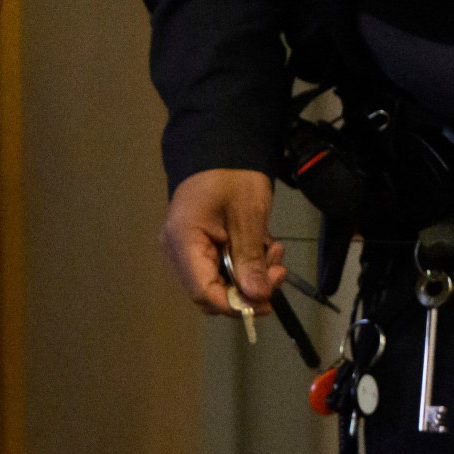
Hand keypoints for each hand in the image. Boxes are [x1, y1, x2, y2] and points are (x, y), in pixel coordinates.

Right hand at [159, 168, 288, 317]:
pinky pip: (218, 270)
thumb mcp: (248, 217)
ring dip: (249, 277)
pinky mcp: (195, 246)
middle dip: (247, 290)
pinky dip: (243, 267)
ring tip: (273, 254)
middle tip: (277, 271)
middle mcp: (176, 251)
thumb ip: (250, 259)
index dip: (236, 304)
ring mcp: (184, 249)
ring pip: (216, 283)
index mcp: (183, 242)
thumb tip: (257, 298)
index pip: (203, 292)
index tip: (268, 300)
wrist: (220, 148)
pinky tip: (260, 249)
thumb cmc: (232, 177)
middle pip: (209, 293)